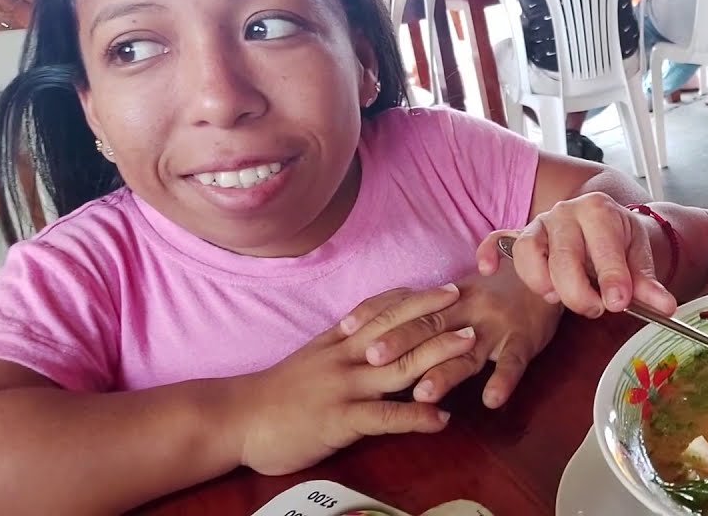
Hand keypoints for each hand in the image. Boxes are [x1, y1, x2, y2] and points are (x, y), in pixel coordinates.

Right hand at [237, 284, 475, 475]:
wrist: (236, 418)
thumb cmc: (277, 391)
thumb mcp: (311, 355)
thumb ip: (342, 342)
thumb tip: (375, 328)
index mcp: (338, 340)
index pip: (382, 310)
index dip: (417, 297)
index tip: (448, 287)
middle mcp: (345, 357)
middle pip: (398, 328)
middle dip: (437, 315)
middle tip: (472, 303)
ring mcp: (344, 387)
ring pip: (399, 366)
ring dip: (439, 354)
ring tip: (471, 347)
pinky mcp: (340, 420)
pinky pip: (384, 417)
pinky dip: (416, 416)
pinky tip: (443, 419)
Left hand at [341, 267, 561, 409]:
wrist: (551, 267)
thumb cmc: (503, 282)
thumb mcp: (463, 286)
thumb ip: (430, 298)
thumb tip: (390, 306)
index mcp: (450, 296)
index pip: (407, 306)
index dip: (378, 316)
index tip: (347, 330)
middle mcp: (469, 309)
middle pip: (430, 327)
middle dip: (401, 344)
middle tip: (373, 362)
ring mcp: (496, 326)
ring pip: (467, 351)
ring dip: (446, 373)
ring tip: (423, 394)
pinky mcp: (524, 341)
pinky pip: (514, 363)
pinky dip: (503, 380)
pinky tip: (491, 400)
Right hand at [477, 193, 677, 318]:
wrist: (605, 220)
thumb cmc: (620, 240)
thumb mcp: (639, 257)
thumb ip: (648, 284)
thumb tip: (665, 308)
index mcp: (599, 210)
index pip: (602, 246)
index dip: (611, 278)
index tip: (618, 303)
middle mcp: (566, 212)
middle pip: (563, 256)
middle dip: (578, 292)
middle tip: (594, 309)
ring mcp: (540, 223)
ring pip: (527, 250)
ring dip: (540, 281)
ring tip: (557, 298)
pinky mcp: (520, 235)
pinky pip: (497, 239)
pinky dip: (489, 252)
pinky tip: (489, 269)